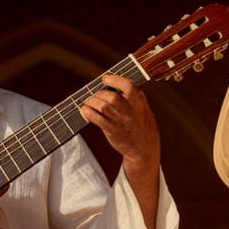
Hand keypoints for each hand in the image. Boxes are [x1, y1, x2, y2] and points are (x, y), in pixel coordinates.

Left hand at [80, 73, 161, 228]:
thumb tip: (121, 85)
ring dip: (91, 102)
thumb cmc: (141, 127)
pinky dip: (88, 113)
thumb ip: (135, 98)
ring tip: (87, 102)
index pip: (128, 86)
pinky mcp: (112, 131)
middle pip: (112, 97)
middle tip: (94, 95)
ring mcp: (121, 122)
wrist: (143, 149)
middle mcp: (130, 111)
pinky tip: (84, 110)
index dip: (115, 80)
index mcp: (139, 103)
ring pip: (102, 106)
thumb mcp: (144, 110)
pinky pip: (97, 119)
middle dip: (99, 93)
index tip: (105, 78)